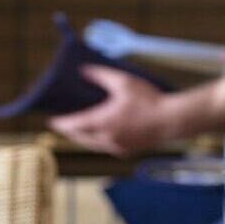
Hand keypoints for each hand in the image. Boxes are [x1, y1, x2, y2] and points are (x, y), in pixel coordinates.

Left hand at [48, 65, 172, 156]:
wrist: (172, 120)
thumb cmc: (149, 100)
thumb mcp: (123, 82)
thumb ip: (101, 76)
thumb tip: (84, 71)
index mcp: (103, 122)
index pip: (74, 125)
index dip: (61, 124)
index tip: (52, 121)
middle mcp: (107, 139)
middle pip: (80, 138)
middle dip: (71, 131)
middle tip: (64, 123)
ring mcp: (117, 147)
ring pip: (92, 145)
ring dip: (84, 137)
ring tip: (79, 128)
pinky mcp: (126, 152)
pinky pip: (106, 148)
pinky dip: (98, 141)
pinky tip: (101, 133)